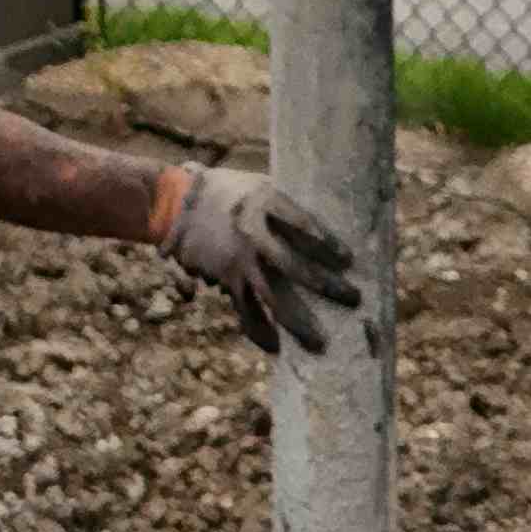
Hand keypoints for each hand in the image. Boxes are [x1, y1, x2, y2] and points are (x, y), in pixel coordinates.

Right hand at [164, 165, 362, 354]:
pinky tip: (276, 346)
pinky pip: (244, 309)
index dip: (328, 243)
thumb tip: (326, 233)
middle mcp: (252, 233)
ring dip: (298, 321)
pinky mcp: (226, 278)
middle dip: (326, 286)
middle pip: (295, 265)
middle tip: (353, 300)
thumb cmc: (230, 191)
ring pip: (272, 296)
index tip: (349, 260)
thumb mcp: (260, 185)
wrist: (177, 202)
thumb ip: (288, 208)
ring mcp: (238, 259)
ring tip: (320, 342)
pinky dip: (259, 330)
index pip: (303, 224)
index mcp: (264, 202)